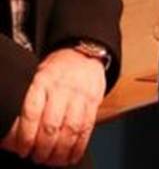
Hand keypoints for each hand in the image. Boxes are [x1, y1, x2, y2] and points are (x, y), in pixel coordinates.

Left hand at [1, 48, 105, 165]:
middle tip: (37, 158)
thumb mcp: (35, 77)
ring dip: (61, 150)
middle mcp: (62, 89)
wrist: (83, 54)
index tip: (22, 150)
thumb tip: (11, 132)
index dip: (26, 135)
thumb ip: (27, 101)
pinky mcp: (94, 102)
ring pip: (70, 129)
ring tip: (54, 161)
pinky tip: (72, 156)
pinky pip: (87, 127)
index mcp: (42, 82)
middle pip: (51, 124)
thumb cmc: (54, 71)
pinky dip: (80, 145)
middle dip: (43, 147)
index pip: (32, 112)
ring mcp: (80, 95)